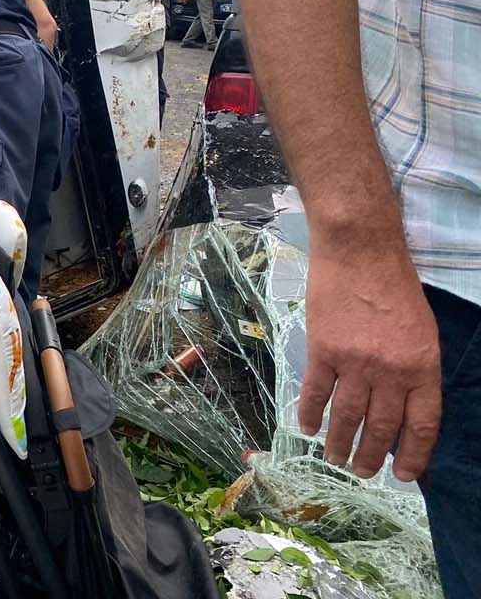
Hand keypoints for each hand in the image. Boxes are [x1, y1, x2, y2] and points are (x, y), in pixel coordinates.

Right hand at [299, 245, 441, 481]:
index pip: (422, 425)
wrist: (360, 251)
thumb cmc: (396, 286)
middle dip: (371, 456)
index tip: (403, 476)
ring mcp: (354, 362)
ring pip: (347, 415)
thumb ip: (416, 370)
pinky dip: (309, 412)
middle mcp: (390, 371)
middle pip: (381, 427)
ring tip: (335, 459)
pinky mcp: (322, 350)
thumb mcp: (423, 332)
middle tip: (362, 472)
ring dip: (339, 442)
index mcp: (423, 367)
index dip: (414, 455)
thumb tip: (403, 406)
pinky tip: (305, 428)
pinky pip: (315, 391)